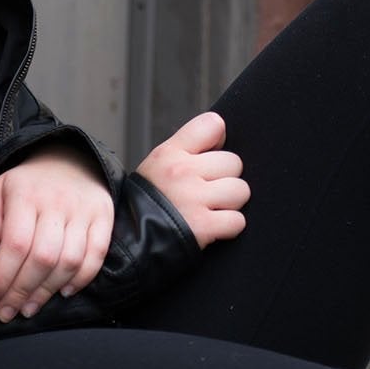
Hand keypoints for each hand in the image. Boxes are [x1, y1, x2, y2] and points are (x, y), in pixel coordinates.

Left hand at [0, 144, 113, 322]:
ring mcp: (84, 211)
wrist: (69, 159)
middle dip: (21, 292)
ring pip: (69, 260)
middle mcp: (57, 202)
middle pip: (42, 257)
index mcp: (26, 195)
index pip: (14, 244)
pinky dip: (81, 279)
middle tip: (7, 313)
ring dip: (48, 291)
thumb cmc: (28, 184)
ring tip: (30, 308)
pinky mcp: (104, 217)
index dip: (0, 277)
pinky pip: (96, 255)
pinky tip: (63, 292)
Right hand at [135, 112, 248, 247]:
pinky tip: (213, 228)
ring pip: (241, 191)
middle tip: (207, 192)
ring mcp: (193, 199)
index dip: (218, 141)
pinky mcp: (203, 226)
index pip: (213, 124)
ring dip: (231, 204)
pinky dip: (230, 227)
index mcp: (169, 153)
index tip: (209, 157)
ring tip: (211, 209)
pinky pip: (238, 221)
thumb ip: (187, 148)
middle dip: (225, 179)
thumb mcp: (157, 165)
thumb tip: (222, 135)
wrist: (128, 244)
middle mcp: (182, 172)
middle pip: (234, 163)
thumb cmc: (147, 202)